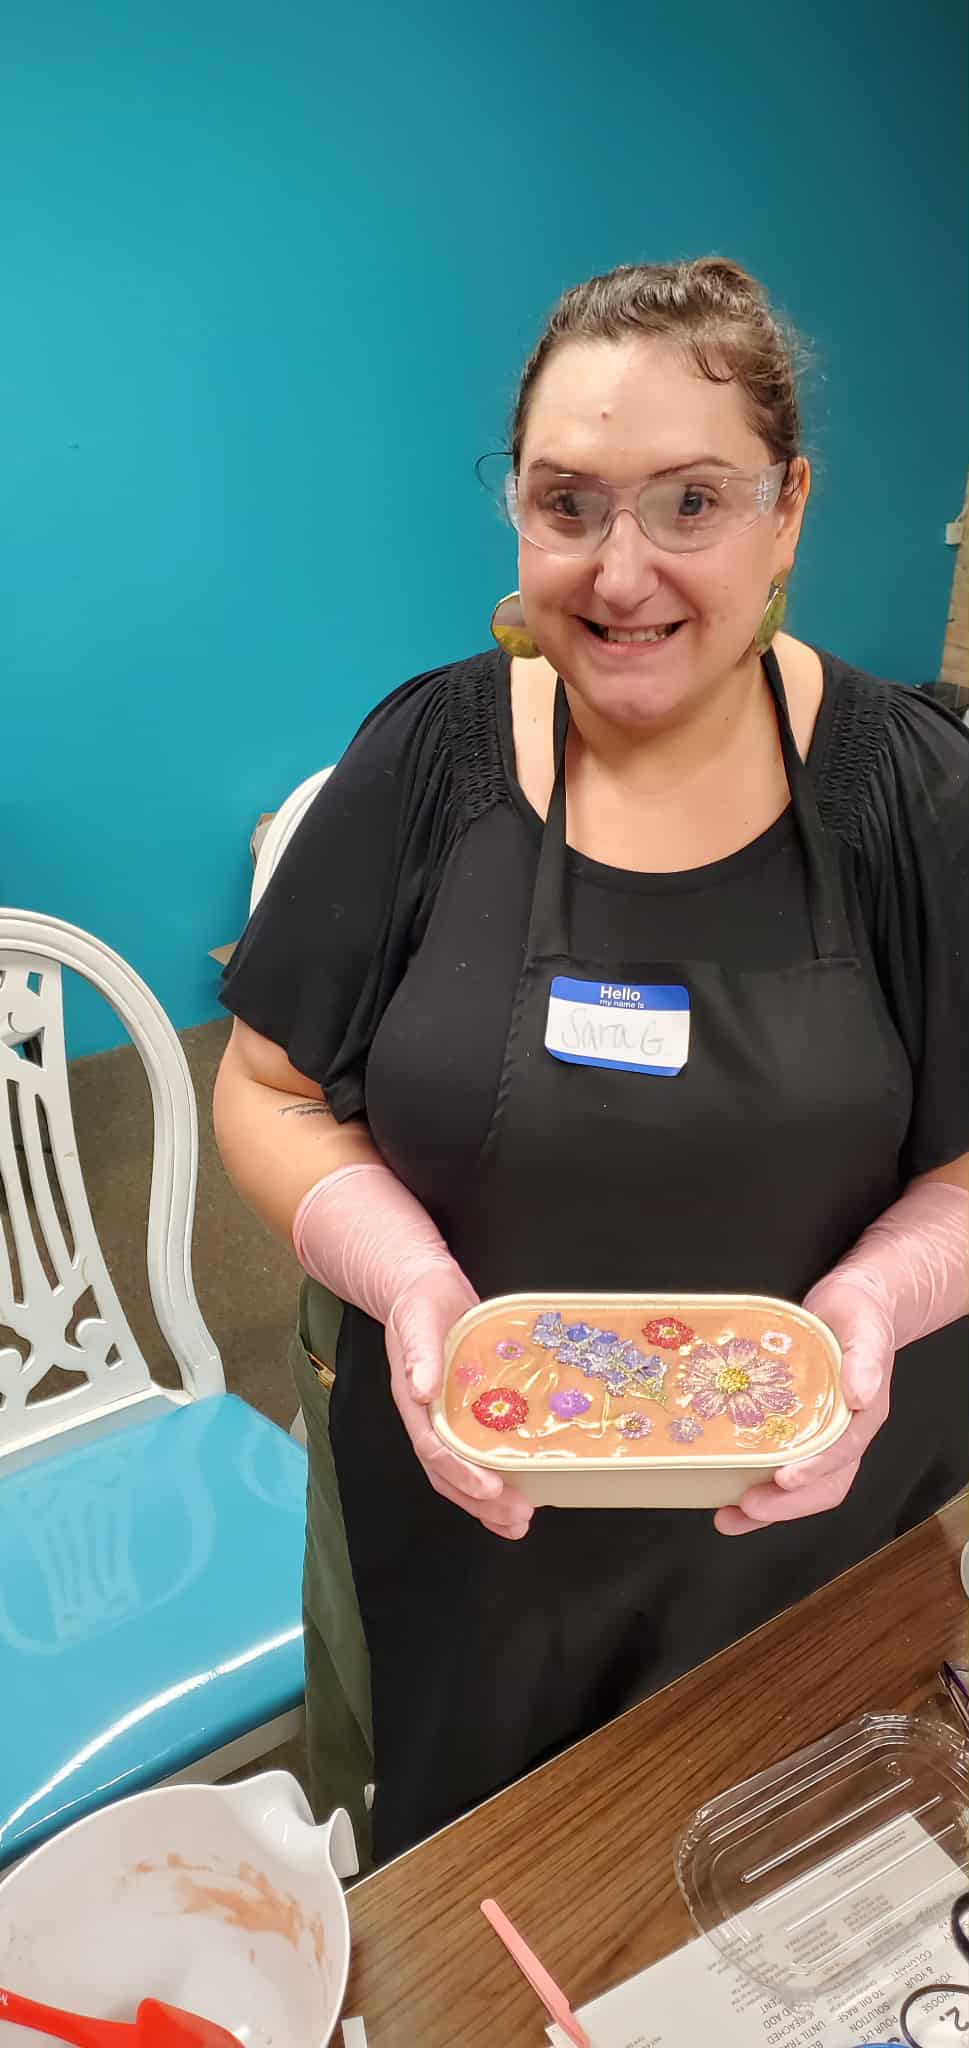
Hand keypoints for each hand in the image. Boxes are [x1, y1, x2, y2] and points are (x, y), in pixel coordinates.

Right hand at [385, 1270, 533, 1540]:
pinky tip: (520, 1495)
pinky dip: (496, 1479)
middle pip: (448, 1474)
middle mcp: (428, 1419)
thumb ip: (419, 1352)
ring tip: (519, 1523)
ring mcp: (446, 1420)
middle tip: (517, 1518)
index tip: (490, 1488)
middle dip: (480, 1502)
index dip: (461, 1473)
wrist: (425, 1289)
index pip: (433, 1448)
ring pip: (462, 1473)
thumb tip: (421, 1390)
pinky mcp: (466, 1414)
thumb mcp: (418, 1318)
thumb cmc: (420, 1302)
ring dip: (489, 1503)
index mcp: (413, 1402)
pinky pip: (477, 1454)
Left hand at [714, 1272, 894, 1536]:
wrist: (852, 1304)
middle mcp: (844, 1434)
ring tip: (729, 1518)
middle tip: (748, 1507)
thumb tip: (861, 1394)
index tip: (786, 1479)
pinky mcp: (794, 1429)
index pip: (843, 1454)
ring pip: (800, 1488)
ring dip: (768, 1509)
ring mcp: (819, 1436)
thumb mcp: (865, 1324)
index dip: (815, 1470)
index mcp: (864, 1416)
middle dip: (786, 1504)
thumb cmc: (859, 1314)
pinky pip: (778, 1466)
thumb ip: (867, 1356)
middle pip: (823, 1485)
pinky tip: (724, 1495)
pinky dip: (754, 1486)